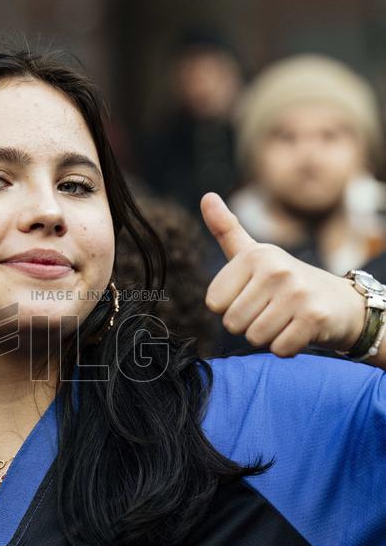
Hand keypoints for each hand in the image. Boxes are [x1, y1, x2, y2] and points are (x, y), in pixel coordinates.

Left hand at [200, 193, 365, 356]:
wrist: (339, 302)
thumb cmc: (286, 280)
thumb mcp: (254, 253)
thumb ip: (227, 229)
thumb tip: (206, 196)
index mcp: (255, 255)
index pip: (214, 303)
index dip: (230, 307)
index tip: (251, 296)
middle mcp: (276, 270)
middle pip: (232, 323)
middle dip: (248, 324)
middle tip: (270, 310)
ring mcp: (297, 293)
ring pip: (255, 337)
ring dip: (268, 336)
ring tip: (284, 319)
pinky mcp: (314, 318)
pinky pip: (279, 349)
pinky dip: (286, 347)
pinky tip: (298, 330)